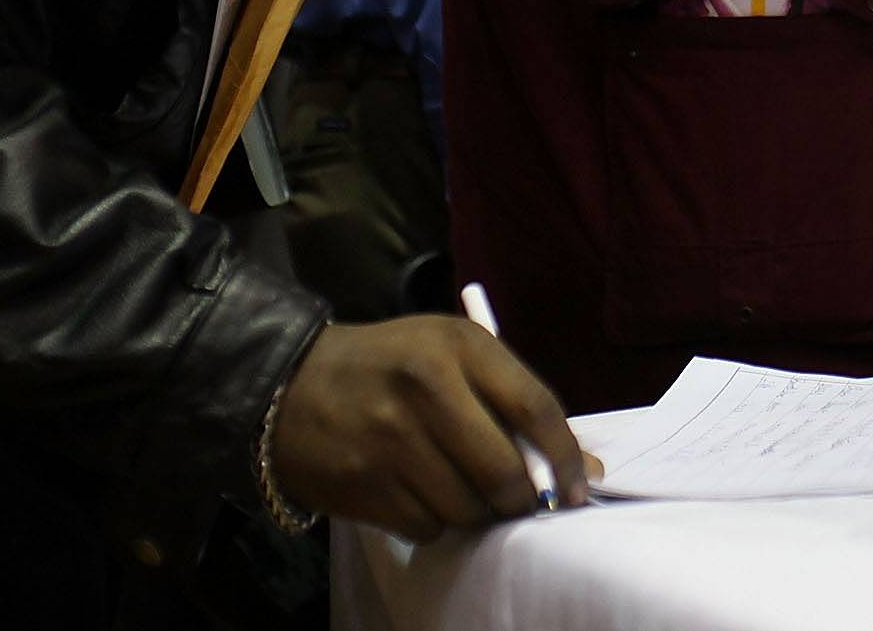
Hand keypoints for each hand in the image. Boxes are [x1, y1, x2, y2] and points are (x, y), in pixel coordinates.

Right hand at [270, 315, 588, 543]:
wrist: (289, 386)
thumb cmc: (389, 368)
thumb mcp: (450, 357)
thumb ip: (514, 403)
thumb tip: (584, 470)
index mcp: (460, 346)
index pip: (536, 407)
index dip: (565, 456)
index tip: (579, 485)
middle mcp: (427, 389)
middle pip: (505, 472)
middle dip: (524, 498)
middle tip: (522, 501)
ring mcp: (392, 440)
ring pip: (469, 508)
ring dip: (477, 512)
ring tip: (460, 488)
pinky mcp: (365, 485)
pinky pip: (428, 526)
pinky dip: (433, 521)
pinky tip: (417, 493)